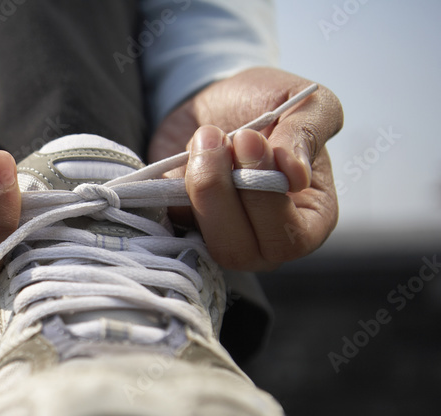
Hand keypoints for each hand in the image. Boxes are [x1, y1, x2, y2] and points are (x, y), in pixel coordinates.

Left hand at [149, 67, 343, 271]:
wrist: (215, 101)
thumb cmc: (268, 105)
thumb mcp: (306, 103)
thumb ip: (307, 134)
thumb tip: (296, 176)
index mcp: (311, 219)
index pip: (289, 239)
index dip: (265, 197)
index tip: (249, 140)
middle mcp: (266, 241)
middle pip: (238, 249)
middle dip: (221, 191)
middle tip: (216, 138)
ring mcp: (222, 238)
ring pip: (202, 240)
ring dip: (198, 186)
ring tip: (205, 137)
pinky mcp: (184, 227)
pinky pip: (169, 223)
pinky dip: (171, 188)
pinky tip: (186, 154)